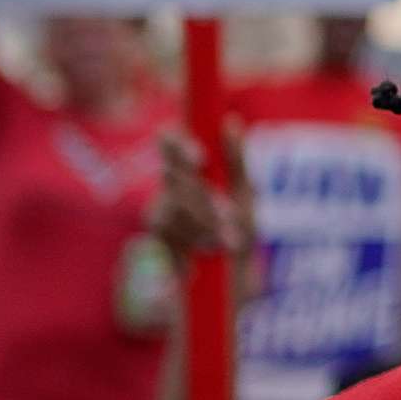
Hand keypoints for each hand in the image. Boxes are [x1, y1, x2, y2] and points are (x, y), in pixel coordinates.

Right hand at [149, 125, 255, 298]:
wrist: (230, 279)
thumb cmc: (239, 228)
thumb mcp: (245, 194)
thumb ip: (236, 160)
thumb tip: (231, 120)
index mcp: (191, 167)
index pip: (172, 144)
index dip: (180, 147)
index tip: (201, 160)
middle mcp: (170, 185)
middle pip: (174, 179)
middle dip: (205, 200)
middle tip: (231, 217)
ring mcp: (158, 209)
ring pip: (171, 207)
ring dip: (203, 225)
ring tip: (227, 241)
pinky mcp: (155, 236)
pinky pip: (166, 232)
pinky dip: (192, 241)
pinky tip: (207, 251)